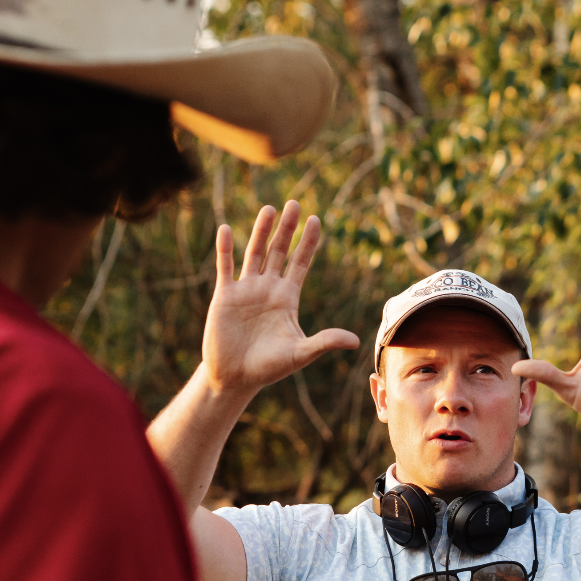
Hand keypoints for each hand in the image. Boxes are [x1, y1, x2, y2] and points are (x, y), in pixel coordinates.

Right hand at [202, 201, 358, 396]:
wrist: (235, 377)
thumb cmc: (268, 367)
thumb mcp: (299, 354)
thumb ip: (324, 342)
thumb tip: (355, 341)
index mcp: (287, 298)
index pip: (300, 263)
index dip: (308, 242)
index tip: (316, 219)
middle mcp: (268, 288)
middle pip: (279, 251)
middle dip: (287, 228)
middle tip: (294, 203)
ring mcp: (246, 290)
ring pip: (254, 253)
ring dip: (261, 232)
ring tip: (270, 209)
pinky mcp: (225, 296)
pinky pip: (225, 267)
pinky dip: (225, 248)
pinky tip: (227, 229)